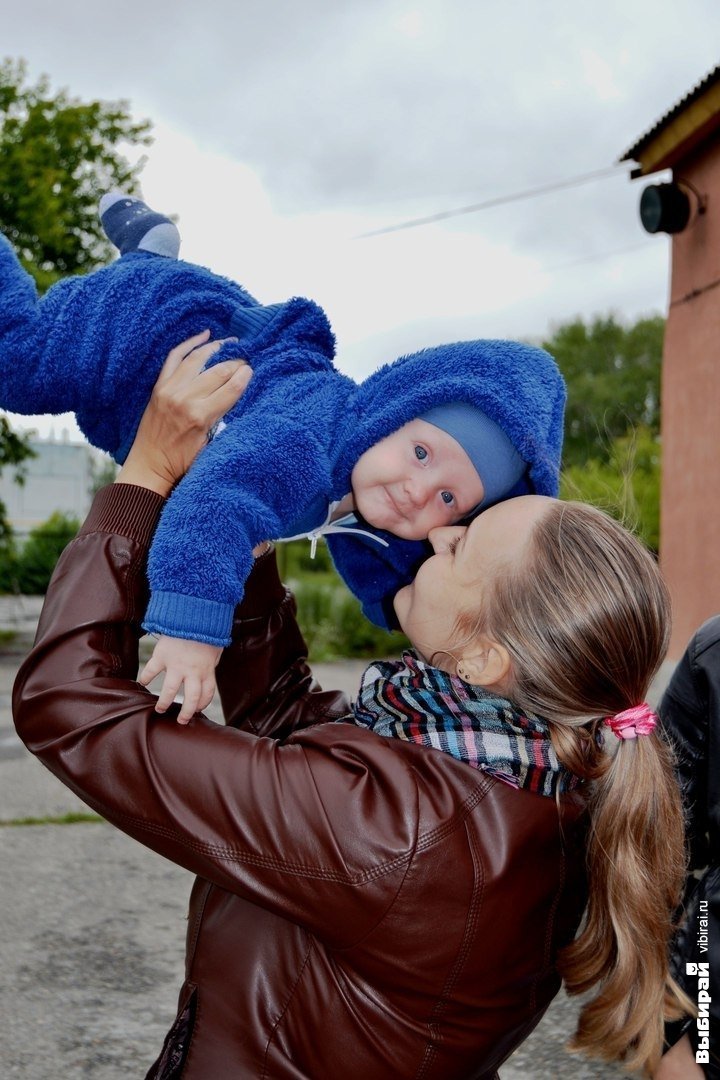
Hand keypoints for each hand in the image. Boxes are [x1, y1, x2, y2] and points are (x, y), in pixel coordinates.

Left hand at [117, 330, 251, 495]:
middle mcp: (184, 399)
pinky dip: (189, 344)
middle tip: (248, 357)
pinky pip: (174, 357)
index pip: (231, 388)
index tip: (255, 369)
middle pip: (218, 371)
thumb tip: (239, 395)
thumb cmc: (182, 462)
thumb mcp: (210, 446)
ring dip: (217, 348)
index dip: (246, 376)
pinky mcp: (159, 386)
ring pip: (197, 359)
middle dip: (236, 362)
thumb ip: (223, 420)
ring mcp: (169, 390)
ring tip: (231, 342)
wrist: (150, 466)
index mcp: (200, 416)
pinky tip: (204, 335)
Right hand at [139, 634, 222, 723]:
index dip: (202, 704)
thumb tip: (208, 668)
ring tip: (159, 709)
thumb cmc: (206, 631)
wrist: (193, 614)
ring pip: (169, 691)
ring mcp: (176, 664)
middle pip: (191, 698)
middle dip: (186, 713)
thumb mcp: (215, 648)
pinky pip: (151, 670)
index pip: (207, 694)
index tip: (197, 710)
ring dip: (164, 702)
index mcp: (207, 670)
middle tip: (181, 721)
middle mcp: (192, 671)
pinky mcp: (162, 656)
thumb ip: (210, 662)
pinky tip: (141, 683)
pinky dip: (145, 678)